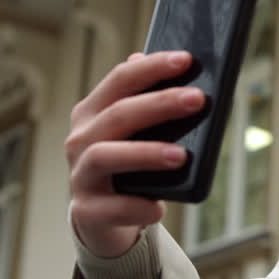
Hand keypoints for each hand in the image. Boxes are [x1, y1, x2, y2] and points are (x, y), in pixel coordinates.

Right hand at [65, 51, 203, 257]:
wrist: (103, 218)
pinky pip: (112, 208)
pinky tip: (159, 207)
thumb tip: (184, 71)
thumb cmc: (129, 166)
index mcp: (94, 112)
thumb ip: (153, 105)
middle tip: (197, 99)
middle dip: (159, 104)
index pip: (121, 80)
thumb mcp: (137, 134)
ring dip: (145, 153)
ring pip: (106, 156)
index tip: (186, 59)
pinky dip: (137, 206)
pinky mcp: (88, 211)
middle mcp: (81, 139)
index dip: (152, 67)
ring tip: (181, 155)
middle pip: (118, 114)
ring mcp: (81, 175)